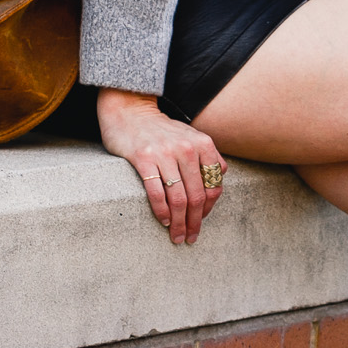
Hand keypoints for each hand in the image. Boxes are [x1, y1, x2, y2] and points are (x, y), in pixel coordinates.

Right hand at [97, 90, 226, 244]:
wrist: (129, 110)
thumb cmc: (161, 129)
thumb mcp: (191, 136)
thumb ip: (207, 157)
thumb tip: (218, 183)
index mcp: (202, 144)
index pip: (214, 186)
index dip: (209, 208)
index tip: (201, 220)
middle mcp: (187, 148)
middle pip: (197, 196)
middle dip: (195, 222)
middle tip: (190, 237)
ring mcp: (165, 153)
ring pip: (179, 198)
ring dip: (179, 223)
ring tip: (177, 236)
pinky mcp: (143, 158)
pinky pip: (157, 192)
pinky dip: (162, 211)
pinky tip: (164, 221)